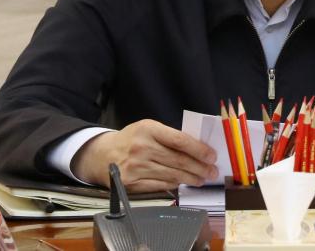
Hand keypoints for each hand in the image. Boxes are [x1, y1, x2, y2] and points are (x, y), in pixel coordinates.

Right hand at [71, 120, 217, 192]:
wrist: (102, 154)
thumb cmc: (132, 139)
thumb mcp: (148, 129)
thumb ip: (169, 137)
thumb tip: (198, 149)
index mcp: (148, 129)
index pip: (179, 140)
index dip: (199, 149)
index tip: (212, 155)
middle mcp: (142, 148)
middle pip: (178, 160)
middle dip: (200, 167)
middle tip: (212, 171)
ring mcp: (136, 167)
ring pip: (172, 175)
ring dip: (191, 178)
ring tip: (202, 178)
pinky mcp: (132, 183)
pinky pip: (161, 185)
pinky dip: (175, 184)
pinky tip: (183, 182)